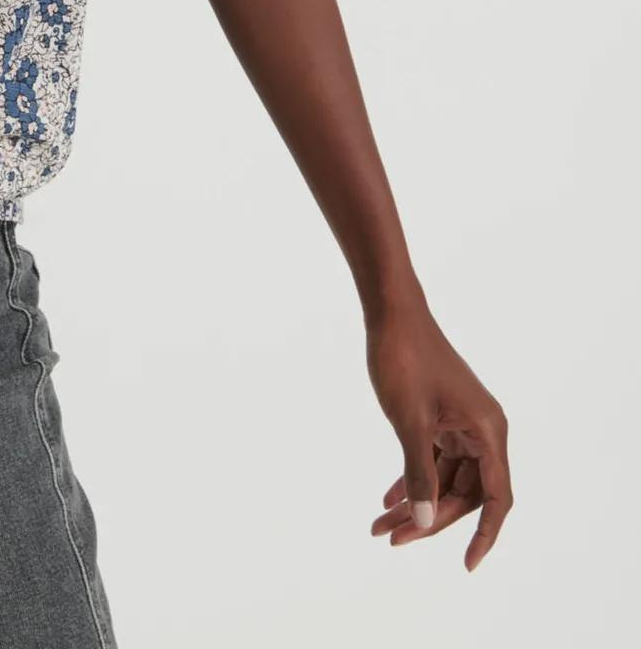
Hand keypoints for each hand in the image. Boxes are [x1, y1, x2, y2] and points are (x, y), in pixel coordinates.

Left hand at [365, 299, 511, 570]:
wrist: (390, 311)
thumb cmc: (404, 359)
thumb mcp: (410, 423)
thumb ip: (419, 475)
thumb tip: (426, 522)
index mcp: (487, 432)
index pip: (496, 498)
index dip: (484, 535)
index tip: (467, 565)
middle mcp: (482, 430)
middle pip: (465, 492)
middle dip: (430, 519)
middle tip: (391, 538)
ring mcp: (461, 423)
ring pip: (445, 478)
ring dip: (416, 501)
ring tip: (380, 525)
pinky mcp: (442, 416)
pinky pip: (433, 459)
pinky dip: (412, 477)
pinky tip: (387, 496)